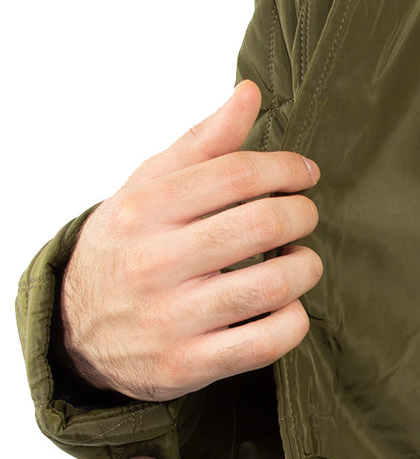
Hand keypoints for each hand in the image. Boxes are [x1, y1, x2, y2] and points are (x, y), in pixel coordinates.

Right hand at [59, 80, 321, 401]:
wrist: (75, 329)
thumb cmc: (127, 246)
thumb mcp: (149, 187)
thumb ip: (203, 143)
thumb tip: (250, 94)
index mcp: (144, 210)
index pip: (236, 174)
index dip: (285, 168)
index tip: (304, 173)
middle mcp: (153, 263)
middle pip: (262, 224)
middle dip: (301, 214)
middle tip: (303, 216)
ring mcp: (170, 318)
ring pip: (272, 284)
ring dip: (305, 266)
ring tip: (299, 259)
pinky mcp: (187, 365)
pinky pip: (266, 342)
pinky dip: (294, 320)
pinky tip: (287, 305)